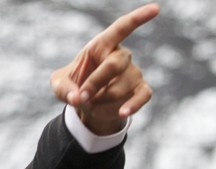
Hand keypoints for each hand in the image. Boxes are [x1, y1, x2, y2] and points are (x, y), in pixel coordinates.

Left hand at [50, 3, 159, 134]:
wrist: (86, 103)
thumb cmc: (73, 85)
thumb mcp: (59, 85)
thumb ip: (64, 90)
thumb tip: (77, 98)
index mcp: (102, 45)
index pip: (122, 27)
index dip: (138, 18)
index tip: (155, 8)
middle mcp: (121, 55)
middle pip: (115, 63)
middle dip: (96, 82)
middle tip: (82, 97)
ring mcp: (133, 72)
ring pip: (120, 87)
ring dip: (101, 100)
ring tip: (91, 103)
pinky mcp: (140, 89)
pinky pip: (142, 96)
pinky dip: (132, 105)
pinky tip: (122, 112)